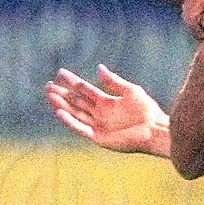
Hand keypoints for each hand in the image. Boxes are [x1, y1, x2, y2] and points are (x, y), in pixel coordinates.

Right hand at [46, 65, 169, 156]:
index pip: (85, 89)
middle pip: (76, 101)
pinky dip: (70, 121)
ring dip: (63, 105)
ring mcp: (98, 125)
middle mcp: (99, 113)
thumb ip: (113, 81)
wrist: (155, 129)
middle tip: (49, 85)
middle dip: (63, 93)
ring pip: (75, 113)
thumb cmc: (147, 110)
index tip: (60, 72)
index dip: (73, 81)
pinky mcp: (98, 137)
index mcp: (106, 101)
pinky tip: (60, 112)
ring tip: (51, 96)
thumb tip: (98, 67)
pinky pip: (80, 128)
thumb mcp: (130, 91)